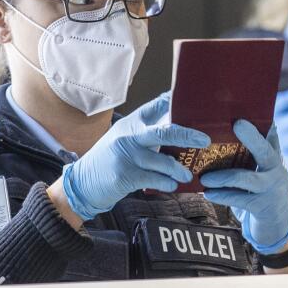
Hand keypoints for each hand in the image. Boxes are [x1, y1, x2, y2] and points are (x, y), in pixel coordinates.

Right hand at [60, 93, 209, 219]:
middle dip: (187, 136)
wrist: (82, 182)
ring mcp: (127, 156)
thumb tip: (177, 127)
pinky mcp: (125, 175)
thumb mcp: (124, 138)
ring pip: (162, 161)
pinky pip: (154, 179)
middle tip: (204, 140)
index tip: (194, 102)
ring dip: (178, 169)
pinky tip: (173, 186)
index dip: (175, 103)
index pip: (156, 107)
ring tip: (188, 175)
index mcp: (131, 123)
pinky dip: (166, 183)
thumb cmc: (109, 159)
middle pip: (164, 132)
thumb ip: (146, 132)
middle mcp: (129, 136)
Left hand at [200, 120, 287, 253]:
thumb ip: (252, 154)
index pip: (270, 135)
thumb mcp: (261, 171)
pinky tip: (208, 193)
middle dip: (251, 137)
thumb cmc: (261, 192)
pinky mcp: (263, 206)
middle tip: (236, 124)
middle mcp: (276, 170)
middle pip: (265, 150)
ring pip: (246, 178)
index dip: (263, 122)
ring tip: (205, 177)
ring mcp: (271, 188)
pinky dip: (221, 196)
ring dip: (223, 177)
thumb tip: (232, 128)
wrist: (276, 225)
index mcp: (274, 158)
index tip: (249, 108)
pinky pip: (239, 199)